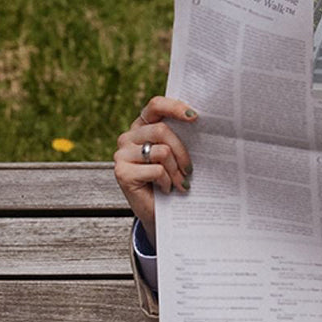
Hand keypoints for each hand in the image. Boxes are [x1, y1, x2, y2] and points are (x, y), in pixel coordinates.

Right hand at [113, 95, 196, 249]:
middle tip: (190, 170)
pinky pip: (156, 170)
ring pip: (162, 151)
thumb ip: (180, 138)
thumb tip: (198, 122)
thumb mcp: (176, 157)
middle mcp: (128, 137)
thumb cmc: (171, 183)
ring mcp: (122, 154)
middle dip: (183, 152)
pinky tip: (165, 190)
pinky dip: (167, 182)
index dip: (175, 107)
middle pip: (162, 130)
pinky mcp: (122, 172)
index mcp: (142, 127)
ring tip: (180, 184)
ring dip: (176, 171)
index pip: (156, 105)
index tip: (194, 116)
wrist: (159, 215)